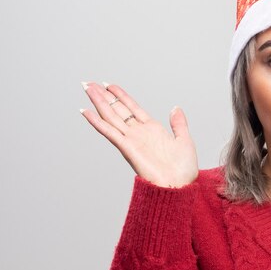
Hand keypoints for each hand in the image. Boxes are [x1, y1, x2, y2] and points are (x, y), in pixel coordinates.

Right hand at [80, 82, 198, 187]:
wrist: (180, 186)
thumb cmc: (183, 170)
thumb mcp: (184, 140)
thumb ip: (178, 124)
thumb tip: (176, 108)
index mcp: (152, 129)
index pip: (132, 107)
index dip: (120, 95)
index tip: (108, 85)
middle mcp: (138, 133)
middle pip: (117, 109)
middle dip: (103, 96)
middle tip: (88, 83)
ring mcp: (131, 140)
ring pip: (111, 116)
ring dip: (98, 102)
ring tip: (86, 88)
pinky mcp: (127, 148)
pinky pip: (110, 132)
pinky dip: (97, 122)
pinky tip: (86, 112)